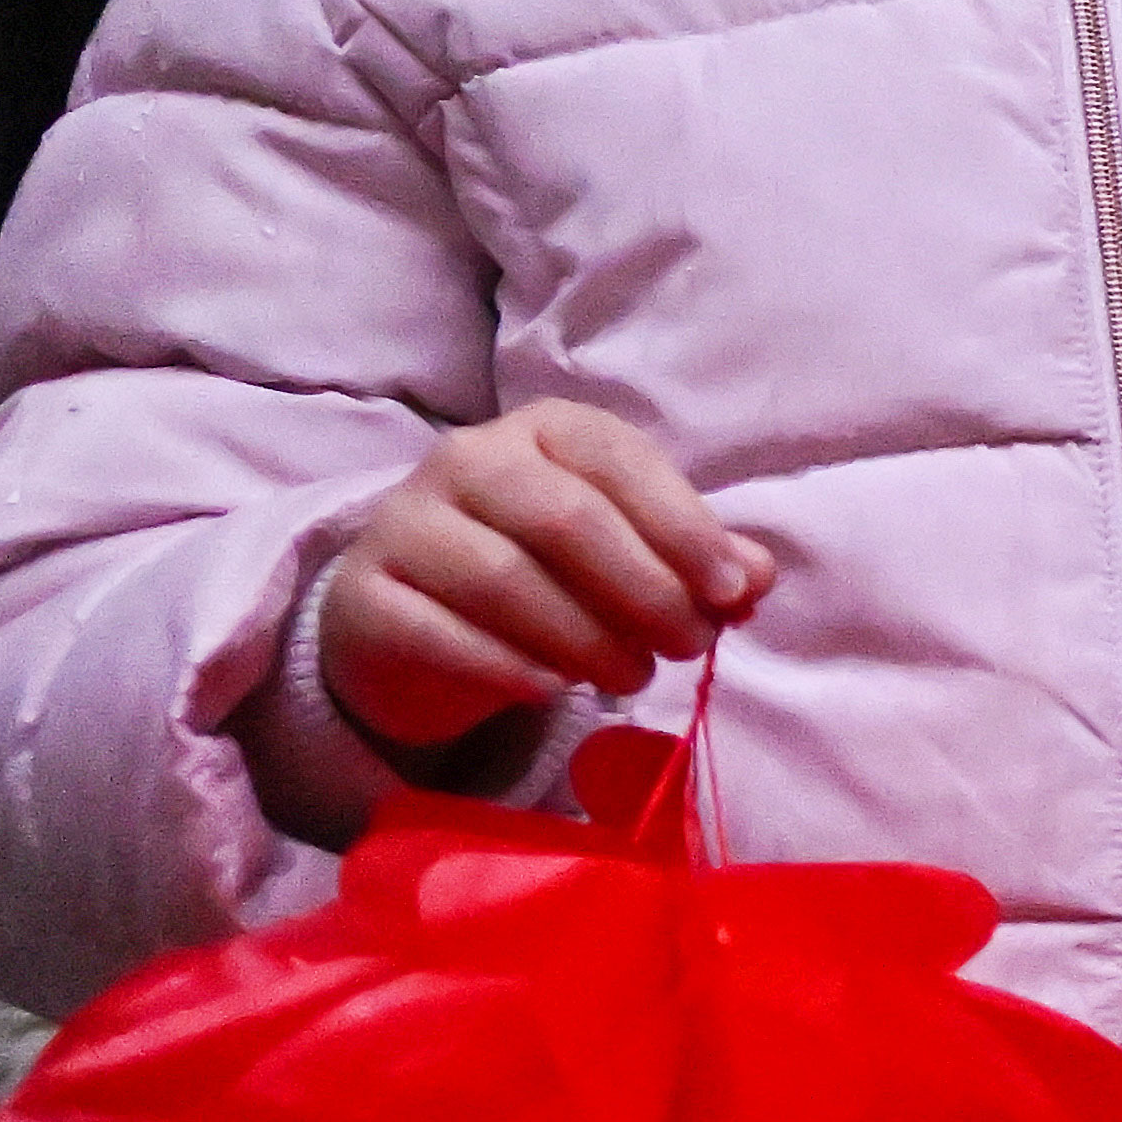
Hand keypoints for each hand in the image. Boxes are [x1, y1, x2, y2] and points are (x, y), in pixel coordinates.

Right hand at [319, 407, 766, 754]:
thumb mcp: (628, 554)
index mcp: (545, 430)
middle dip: (642, 590)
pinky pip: (436, 631)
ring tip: (633, 677)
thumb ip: (695, 558)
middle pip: (565, 519)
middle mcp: (468, 459)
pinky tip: (553, 691)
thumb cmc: (545, 574)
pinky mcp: (364, 596)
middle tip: (687, 647)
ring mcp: (404, 523)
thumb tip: (757, 576)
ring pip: (503, 578)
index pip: (621, 461)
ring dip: (584, 637)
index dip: (684, 528)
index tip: (732, 593)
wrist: (416, 623)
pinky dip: (504, 665)